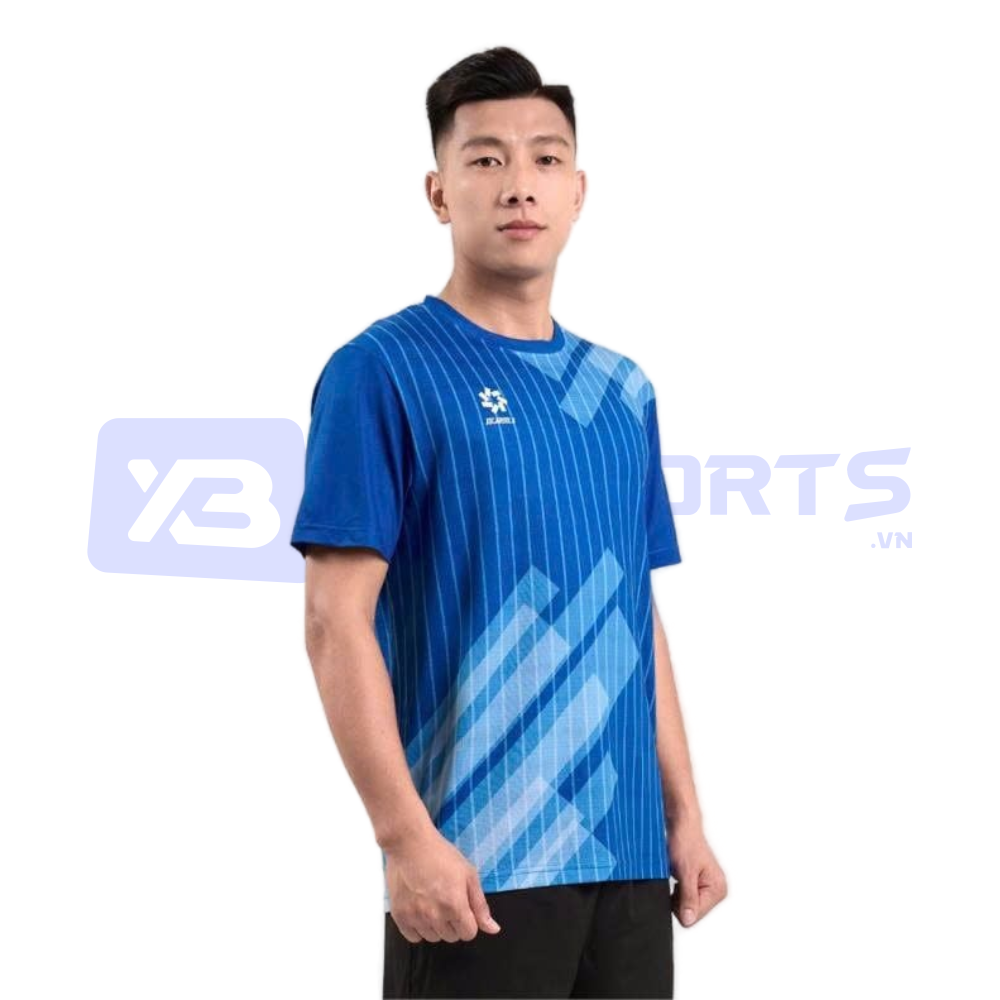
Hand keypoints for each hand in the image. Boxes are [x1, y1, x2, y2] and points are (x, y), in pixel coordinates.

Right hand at [385, 826, 501, 943]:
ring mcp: (416, 917)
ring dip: (435, 925)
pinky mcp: (400, 916)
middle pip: (451, 937)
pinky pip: (413, 937)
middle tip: (446, 900)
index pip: (469, 934)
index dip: (469, 921)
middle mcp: (435, 915)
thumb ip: (481, 905)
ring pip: (432, 938)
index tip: (462, 908)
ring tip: (431, 902)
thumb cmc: (439, 854)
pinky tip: (419, 909)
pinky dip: (417, 927)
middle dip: (453, 922)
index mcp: (455, 906)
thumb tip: (492, 928)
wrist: (410, 843)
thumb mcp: (469, 874)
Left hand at [667, 814, 726, 927]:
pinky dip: (677, 889)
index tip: (679, 885)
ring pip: (686, 906)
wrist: (680, 825)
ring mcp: (708, 887)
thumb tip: (689, 920)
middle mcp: (716, 890)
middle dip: (679, 898)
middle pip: (691, 913)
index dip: (681, 903)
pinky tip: (678, 876)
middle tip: (678, 877)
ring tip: (679, 874)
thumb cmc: (685, 842)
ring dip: (677, 893)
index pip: (695, 916)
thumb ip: (688, 898)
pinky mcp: (699, 884)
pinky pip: (684, 898)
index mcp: (718, 889)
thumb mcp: (685, 872)